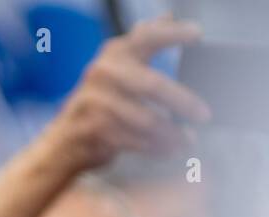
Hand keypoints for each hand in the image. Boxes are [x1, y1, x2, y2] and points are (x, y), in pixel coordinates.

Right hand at [44, 14, 210, 170]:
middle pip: (152, 86)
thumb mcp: (117, 70)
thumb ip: (140, 45)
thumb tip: (168, 14)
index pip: (147, 36)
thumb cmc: (99, 106)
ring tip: (188, 141)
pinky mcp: (93, 128)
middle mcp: (102, 72)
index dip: (173, 33)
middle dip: (183, 102)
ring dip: (171, 134)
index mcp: (114, 53)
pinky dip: (156, 148)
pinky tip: (169, 151)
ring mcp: (94, 101)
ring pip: (146, 119)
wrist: (62, 143)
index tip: (198, 35)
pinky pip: (135, 140)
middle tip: (205, 115)